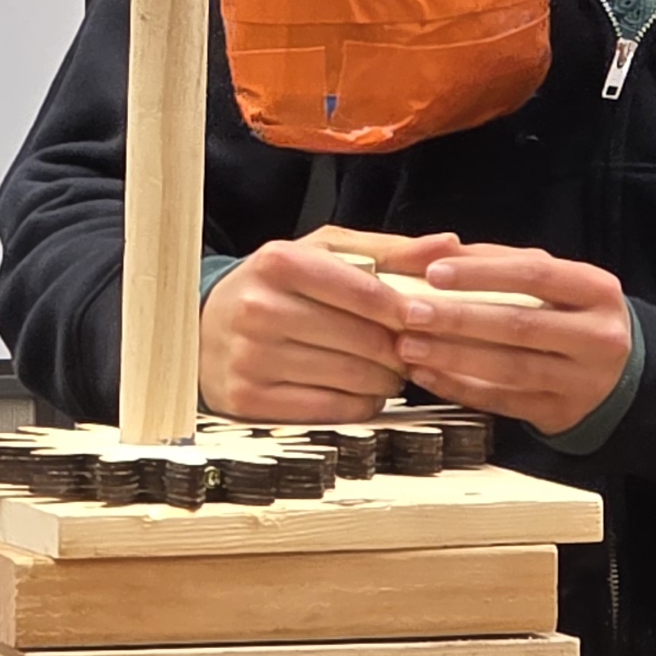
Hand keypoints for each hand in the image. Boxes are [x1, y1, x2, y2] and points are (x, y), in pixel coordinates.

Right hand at [196, 228, 457, 421]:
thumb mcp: (325, 254)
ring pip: (352, 379)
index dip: (405, 310)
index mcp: (279, 262)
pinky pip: (332, 410)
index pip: (364, 291)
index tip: (428, 319)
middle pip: (364, 341)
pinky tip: (358, 390)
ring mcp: (249, 357)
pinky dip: (359, 404)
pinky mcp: (247, 400)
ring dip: (383, 379)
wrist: (206, 326)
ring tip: (382, 367)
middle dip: (398, 349)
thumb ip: (389, 251)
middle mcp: (259, 308)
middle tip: (406, 348)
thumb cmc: (280, 286)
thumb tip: (449, 246)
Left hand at [388, 244, 632, 439]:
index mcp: (595, 290)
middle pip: (520, 325)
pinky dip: (461, 388)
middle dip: (458, 319)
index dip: (482, 274)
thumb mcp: (551, 279)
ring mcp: (581, 381)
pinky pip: (503, 402)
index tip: (434, 273)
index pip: (536, 274)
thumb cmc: (573, 314)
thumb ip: (494, 261)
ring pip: (509, 369)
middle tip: (410, 313)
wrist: (623, 374)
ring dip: (452, 358)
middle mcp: (597, 336)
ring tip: (409, 347)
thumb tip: (433, 252)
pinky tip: (427, 376)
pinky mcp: (560, 414)